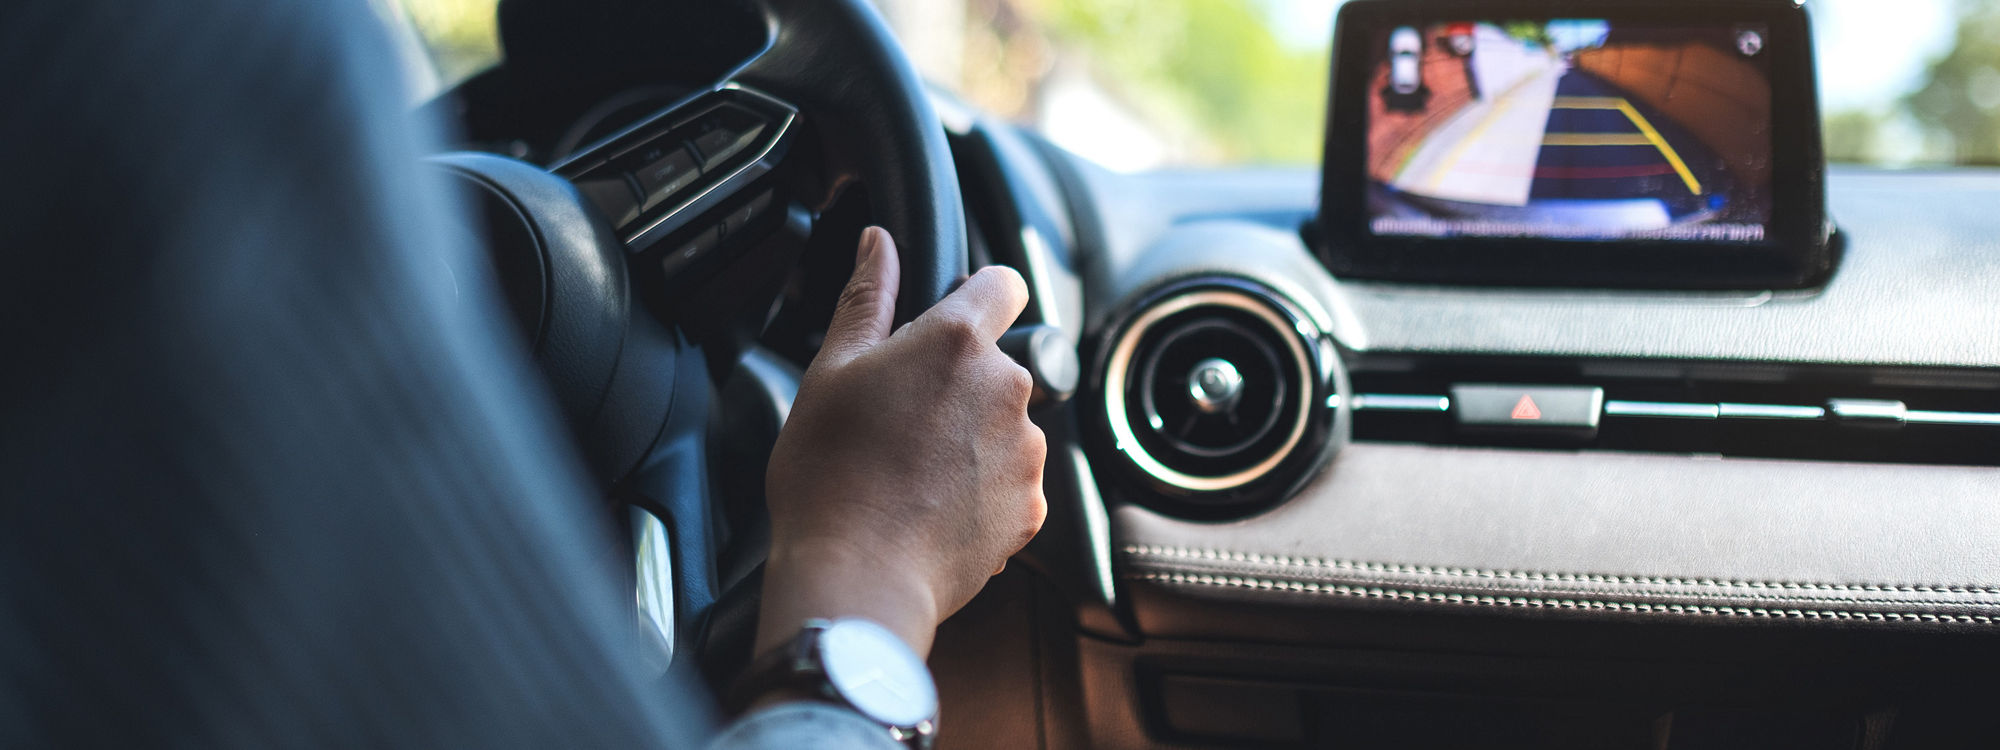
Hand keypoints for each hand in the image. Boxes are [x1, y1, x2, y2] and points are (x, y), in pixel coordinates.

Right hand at [757, 227, 1047, 657]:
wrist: (857, 576)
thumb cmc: (829, 476)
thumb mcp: (830, 371)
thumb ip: (866, 297)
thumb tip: (878, 242)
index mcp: (956, 341)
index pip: (1003, 282)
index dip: (979, 292)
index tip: (955, 314)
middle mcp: (1006, 388)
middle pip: (995, 363)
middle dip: (958, 382)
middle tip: (899, 419)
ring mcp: (1025, 451)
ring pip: (1004, 424)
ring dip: (971, 437)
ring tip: (911, 471)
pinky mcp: (1032, 507)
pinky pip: (1011, 481)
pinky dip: (982, 489)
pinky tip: (932, 506)